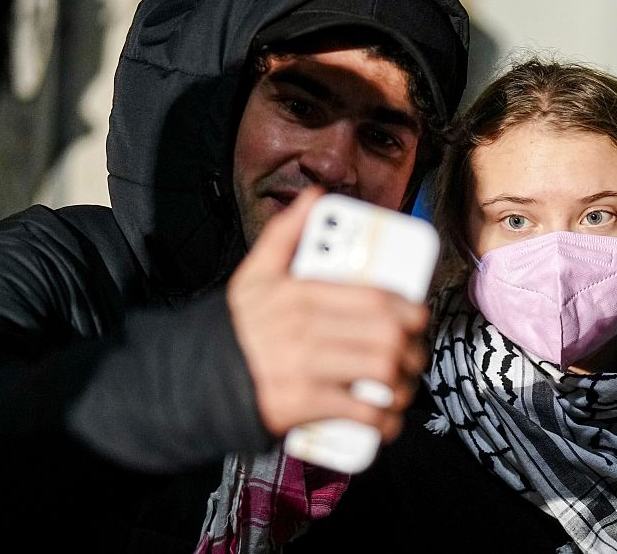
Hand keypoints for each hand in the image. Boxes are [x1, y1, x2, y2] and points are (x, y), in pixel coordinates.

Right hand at [228, 186, 429, 441]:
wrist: (199, 377)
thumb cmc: (237, 328)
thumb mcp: (254, 274)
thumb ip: (285, 233)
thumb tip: (313, 197)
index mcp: (299, 294)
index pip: (372, 297)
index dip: (407, 308)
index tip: (416, 316)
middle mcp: (303, 329)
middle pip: (384, 336)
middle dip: (411, 348)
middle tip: (412, 354)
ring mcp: (303, 368)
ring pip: (379, 372)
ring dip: (403, 384)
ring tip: (401, 386)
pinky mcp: (301, 405)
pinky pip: (358, 413)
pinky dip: (383, 420)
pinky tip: (387, 419)